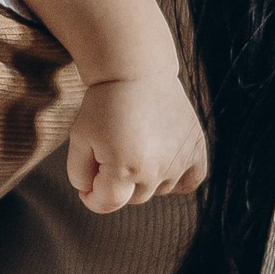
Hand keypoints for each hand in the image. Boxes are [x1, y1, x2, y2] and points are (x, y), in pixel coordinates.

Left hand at [66, 72, 208, 213]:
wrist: (137, 70)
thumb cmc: (104, 103)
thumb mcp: (79, 137)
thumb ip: (79, 174)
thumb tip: (90, 193)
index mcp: (124, 169)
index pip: (107, 203)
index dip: (92, 197)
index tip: (88, 185)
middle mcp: (155, 170)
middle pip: (133, 198)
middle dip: (119, 182)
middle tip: (112, 151)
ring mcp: (178, 161)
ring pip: (159, 189)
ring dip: (146, 177)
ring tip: (136, 144)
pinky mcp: (196, 149)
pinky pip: (192, 180)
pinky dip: (179, 178)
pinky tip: (165, 163)